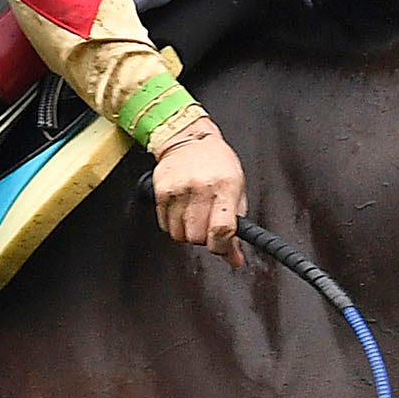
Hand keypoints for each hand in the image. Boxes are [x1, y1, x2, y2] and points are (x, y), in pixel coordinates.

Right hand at [152, 119, 244, 264]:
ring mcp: (178, 189)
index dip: (221, 247)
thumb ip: (238, 226)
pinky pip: (165, 225)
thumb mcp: (237, 190)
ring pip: (179, 235)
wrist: (190, 138)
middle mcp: (201, 187)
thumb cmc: (218, 164)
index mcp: (225, 186)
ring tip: (194, 214)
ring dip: (187, 232)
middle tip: (207, 225)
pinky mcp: (160, 191)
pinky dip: (173, 224)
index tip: (222, 247)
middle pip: (197, 237)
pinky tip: (181, 210)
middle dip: (203, 239)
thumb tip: (235, 258)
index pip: (222, 229)